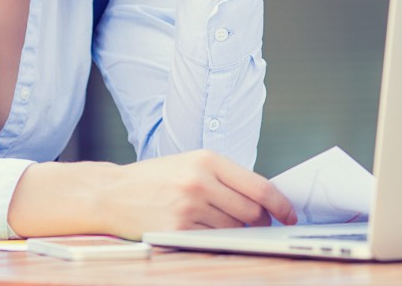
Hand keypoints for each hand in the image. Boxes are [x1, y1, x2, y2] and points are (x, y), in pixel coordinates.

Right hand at [99, 150, 297, 237]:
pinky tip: (206, 231)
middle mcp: (200, 181)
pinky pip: (212, 240)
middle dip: (260, 222)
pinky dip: (216, 239)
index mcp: (207, 160)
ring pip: (233, 229)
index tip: (290, 214)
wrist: (111, 193)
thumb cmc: (153, 179)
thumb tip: (261, 199)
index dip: (281, 204)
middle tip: (259, 224)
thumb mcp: (190, 164)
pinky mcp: (177, 229)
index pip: (259, 186)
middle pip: (251, 211)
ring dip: (237, 232)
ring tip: (221, 224)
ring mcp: (189, 206)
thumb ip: (224, 177)